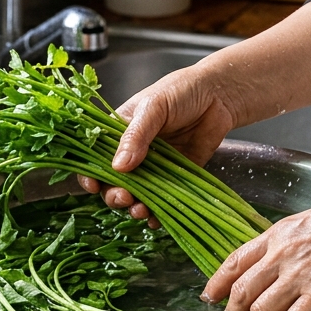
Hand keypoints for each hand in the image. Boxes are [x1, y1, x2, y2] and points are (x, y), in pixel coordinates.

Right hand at [78, 65, 239, 223]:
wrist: (220, 94)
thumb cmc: (181, 91)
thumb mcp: (154, 106)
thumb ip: (136, 135)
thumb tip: (118, 166)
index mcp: (118, 131)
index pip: (95, 156)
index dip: (90, 172)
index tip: (92, 184)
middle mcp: (133, 152)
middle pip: (114, 182)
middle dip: (114, 194)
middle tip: (123, 198)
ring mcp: (154, 167)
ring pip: (137, 194)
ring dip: (134, 207)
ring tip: (140, 211)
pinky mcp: (175, 177)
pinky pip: (163, 199)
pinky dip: (158, 213)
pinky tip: (157, 219)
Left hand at [202, 191, 310, 310]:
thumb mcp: (309, 223)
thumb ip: (286, 242)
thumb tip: (271, 262)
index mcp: (278, 235)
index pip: (235, 261)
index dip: (217, 282)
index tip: (209, 295)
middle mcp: (283, 255)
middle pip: (242, 290)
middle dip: (234, 309)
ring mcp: (300, 276)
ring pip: (261, 309)